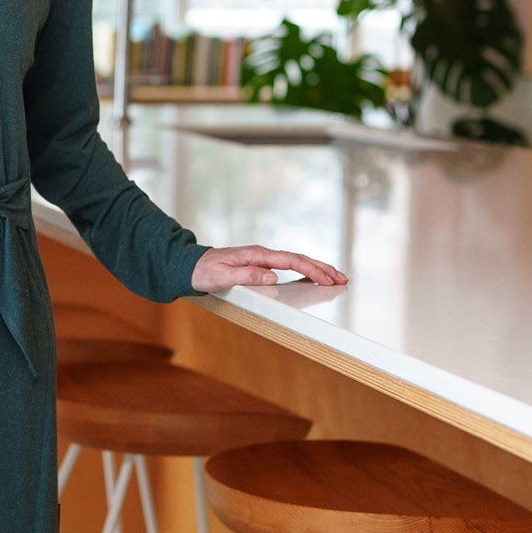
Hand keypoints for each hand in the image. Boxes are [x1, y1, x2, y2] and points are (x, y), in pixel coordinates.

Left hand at [191, 244, 347, 290]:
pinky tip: (311, 277)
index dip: (312, 269)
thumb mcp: (223, 276)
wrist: (189, 266)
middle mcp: (262, 254)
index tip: (327, 278)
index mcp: (257, 254)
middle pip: (299, 259)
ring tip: (335, 277)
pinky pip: (288, 266)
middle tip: (342, 278)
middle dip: (322, 268)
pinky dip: (303, 270)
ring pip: (296, 262)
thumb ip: (248, 275)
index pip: (291, 260)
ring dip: (316, 269)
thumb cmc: (204, 271)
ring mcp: (261, 259)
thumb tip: (272, 277)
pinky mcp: (259, 265)